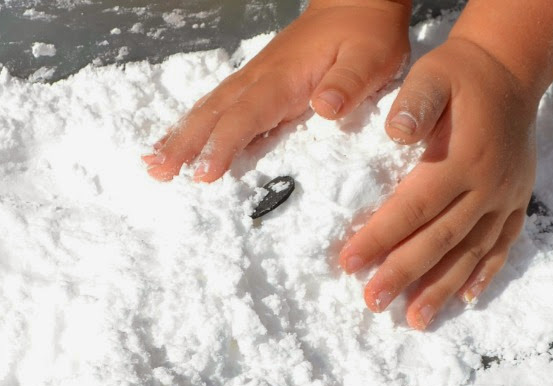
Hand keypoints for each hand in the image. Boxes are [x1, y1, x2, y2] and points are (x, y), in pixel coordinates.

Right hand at [142, 0, 410, 181]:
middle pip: (215, 111)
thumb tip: (323, 109)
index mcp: (284, 77)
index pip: (245, 114)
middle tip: (157, 172)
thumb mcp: (369, 58)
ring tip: (156, 161)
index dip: (223, 145)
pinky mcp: (260, 80)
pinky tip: (186, 137)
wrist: (357, 2)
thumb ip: (347, 84)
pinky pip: (222, 104)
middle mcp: (261, 77)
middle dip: (185, 142)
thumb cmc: (366, 33)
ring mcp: (256, 77)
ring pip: (211, 106)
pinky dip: (198, 123)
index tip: (203, 174)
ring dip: (182, 133)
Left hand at [339, 38, 537, 329]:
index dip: (380, 237)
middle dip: (403, 272)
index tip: (348, 263)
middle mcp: (486, 186)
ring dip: (442, 287)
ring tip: (416, 319)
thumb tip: (395, 133)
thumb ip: (415, 103)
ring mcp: (505, 198)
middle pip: (439, 239)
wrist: (507, 71)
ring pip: (471, 252)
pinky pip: (502, 245)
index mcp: (461, 159)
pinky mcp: (515, 202)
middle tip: (372, 301)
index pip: (414, 207)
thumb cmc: (459, 75)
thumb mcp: (432, 76)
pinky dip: (484, 273)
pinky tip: (466, 298)